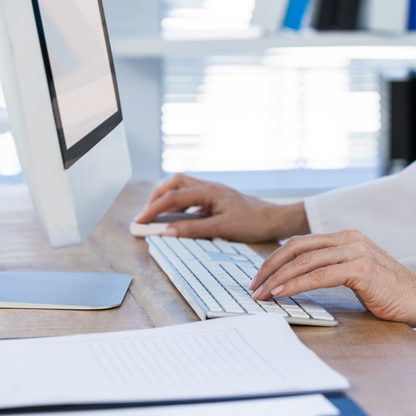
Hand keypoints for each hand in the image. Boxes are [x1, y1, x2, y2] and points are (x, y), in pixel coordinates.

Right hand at [134, 174, 309, 241]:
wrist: (275, 219)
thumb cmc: (253, 222)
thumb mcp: (221, 229)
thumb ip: (193, 229)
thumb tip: (167, 231)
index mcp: (208, 191)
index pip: (173, 197)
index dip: (154, 209)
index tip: (140, 221)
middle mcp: (210, 187)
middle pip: (175, 183)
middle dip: (158, 197)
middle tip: (146, 213)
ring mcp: (214, 192)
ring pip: (184, 189)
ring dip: (169, 199)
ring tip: (158, 214)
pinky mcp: (219, 199)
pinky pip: (194, 198)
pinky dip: (182, 205)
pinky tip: (180, 218)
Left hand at [250, 230, 415, 326]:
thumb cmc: (386, 292)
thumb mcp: (354, 272)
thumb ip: (331, 267)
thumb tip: (295, 278)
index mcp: (346, 236)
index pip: (301, 243)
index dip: (276, 258)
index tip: (260, 277)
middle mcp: (349, 238)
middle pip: (297, 247)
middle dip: (270, 266)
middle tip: (254, 286)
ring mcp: (356, 251)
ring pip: (305, 261)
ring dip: (278, 278)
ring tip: (262, 293)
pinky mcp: (361, 268)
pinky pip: (320, 275)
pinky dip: (297, 284)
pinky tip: (283, 293)